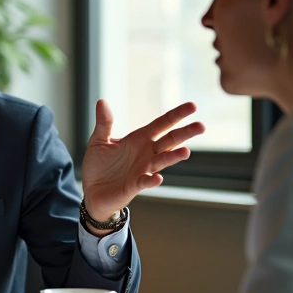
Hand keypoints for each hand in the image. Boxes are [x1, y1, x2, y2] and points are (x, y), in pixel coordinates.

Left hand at [81, 100, 204, 222]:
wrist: (91, 191)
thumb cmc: (98, 165)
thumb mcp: (99, 141)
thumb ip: (104, 123)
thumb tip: (102, 101)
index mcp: (139, 139)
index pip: (162, 124)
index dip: (177, 115)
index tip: (193, 106)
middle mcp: (146, 153)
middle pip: (170, 141)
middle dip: (185, 133)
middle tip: (201, 126)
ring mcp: (143, 170)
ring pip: (162, 161)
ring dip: (173, 157)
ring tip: (186, 152)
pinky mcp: (135, 185)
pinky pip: (145, 182)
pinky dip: (151, 180)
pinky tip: (157, 178)